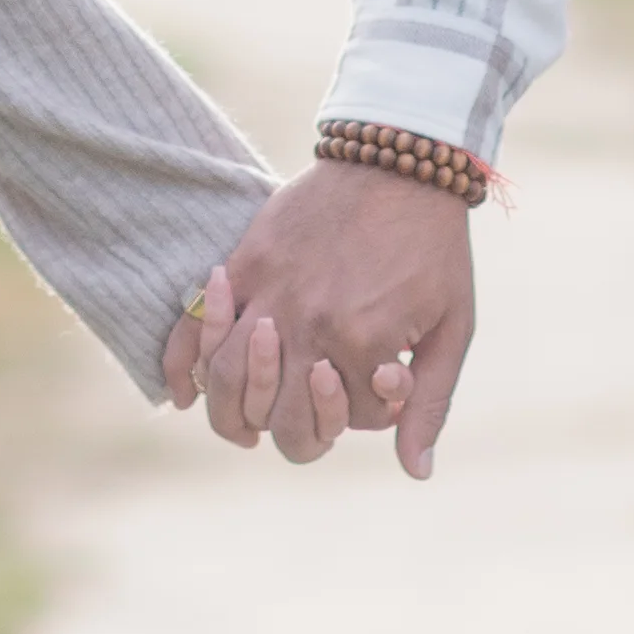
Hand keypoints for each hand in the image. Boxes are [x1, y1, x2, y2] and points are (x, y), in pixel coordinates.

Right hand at [160, 161, 476, 474]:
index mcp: (361, 343)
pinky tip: (182, 395)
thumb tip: (415, 472)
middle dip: (301, 430)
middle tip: (316, 405)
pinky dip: (181, 365)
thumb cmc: (433, 248)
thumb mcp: (452, 326)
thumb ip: (429, 402)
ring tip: (250, 421)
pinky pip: (195, 325)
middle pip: (279, 420)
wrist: (399, 162)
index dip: (363, 413)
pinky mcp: (246, 264)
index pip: (344, 421)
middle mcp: (308, 325)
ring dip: (236, 413)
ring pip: (228, 382)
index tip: (384, 378)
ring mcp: (270, 295)